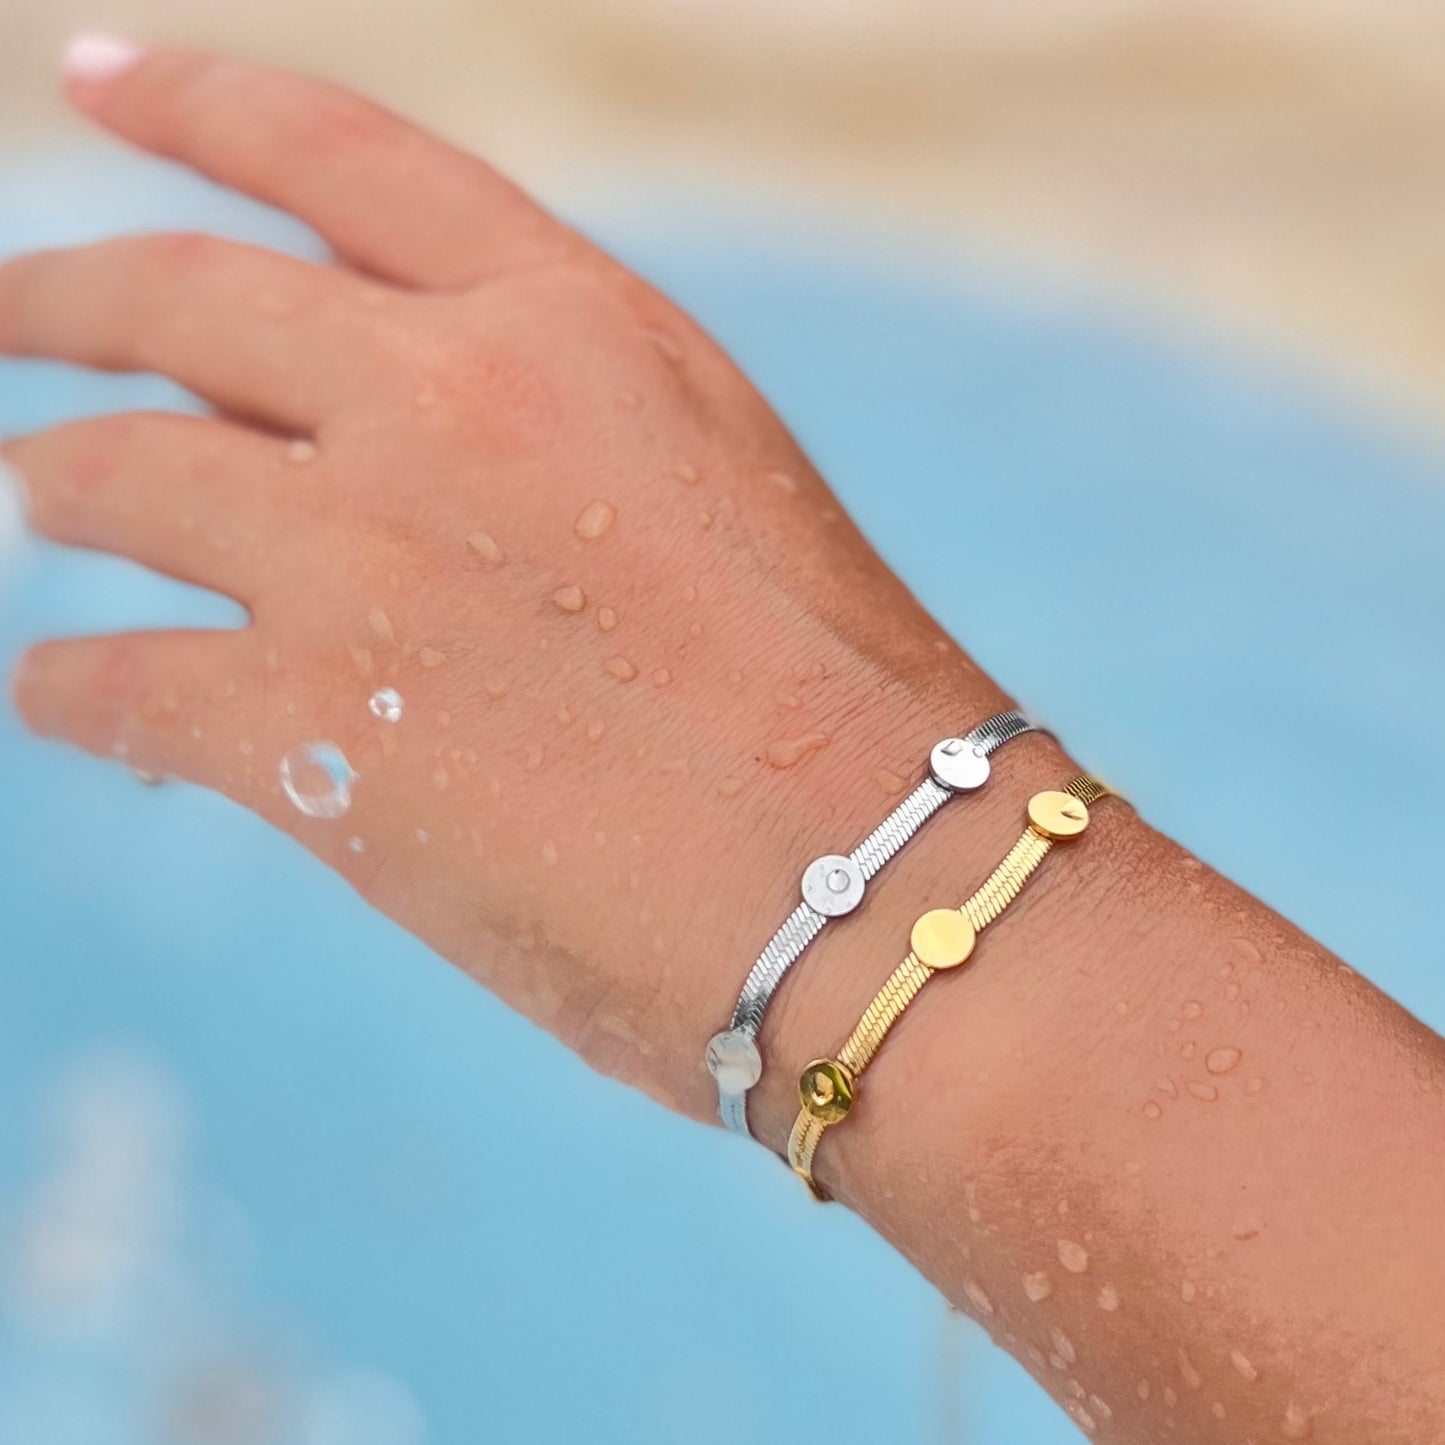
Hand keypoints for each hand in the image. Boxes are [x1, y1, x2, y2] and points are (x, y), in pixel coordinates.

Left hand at [2, 46, 1016, 1127]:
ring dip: (52, 490)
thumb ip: (553, 448)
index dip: (207, 108)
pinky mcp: (304, 727)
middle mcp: (450, 404)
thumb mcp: (714, 499)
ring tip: (31, 502)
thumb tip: (380, 459)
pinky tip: (66, 697)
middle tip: (0, 316)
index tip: (102, 83)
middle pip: (180, 298)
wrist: (876, 885)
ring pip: (113, 481)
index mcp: (578, 333)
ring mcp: (360, 557)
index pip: (349, 160)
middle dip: (59, 298)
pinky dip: (72, 685)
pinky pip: (115, 680)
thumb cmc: (840, 718)